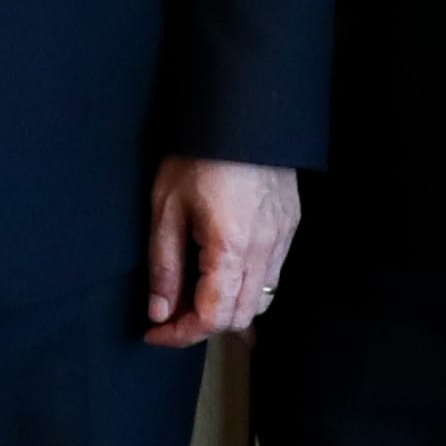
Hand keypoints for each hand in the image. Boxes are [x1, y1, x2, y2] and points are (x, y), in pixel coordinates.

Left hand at [144, 157, 300, 347]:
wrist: (242, 112)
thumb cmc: (199, 154)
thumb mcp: (166, 207)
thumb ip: (164, 265)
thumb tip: (159, 311)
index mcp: (230, 247)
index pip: (212, 317)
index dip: (181, 334)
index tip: (155, 332)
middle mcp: (265, 250)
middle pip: (239, 316)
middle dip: (202, 326)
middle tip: (170, 314)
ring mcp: (283, 239)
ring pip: (261, 301)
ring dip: (227, 309)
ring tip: (194, 295)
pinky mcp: (290, 227)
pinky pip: (272, 276)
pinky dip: (246, 288)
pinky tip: (222, 273)